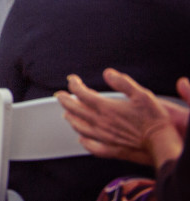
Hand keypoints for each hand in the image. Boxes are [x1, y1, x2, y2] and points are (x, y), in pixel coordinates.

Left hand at [55, 69, 189, 166]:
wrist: (162, 143)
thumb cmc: (153, 119)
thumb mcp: (141, 94)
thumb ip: (123, 82)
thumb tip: (108, 73)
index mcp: (106, 108)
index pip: (81, 94)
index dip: (74, 84)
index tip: (71, 79)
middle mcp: (101, 123)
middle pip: (75, 110)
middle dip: (65, 101)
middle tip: (60, 95)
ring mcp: (104, 137)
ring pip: (80, 128)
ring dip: (71, 119)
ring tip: (66, 114)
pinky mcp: (111, 150)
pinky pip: (93, 147)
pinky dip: (85, 142)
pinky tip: (82, 139)